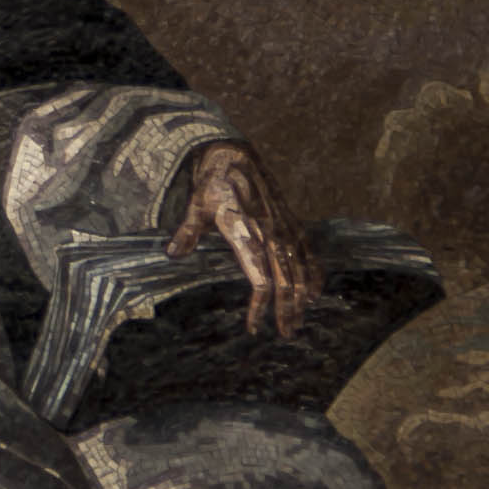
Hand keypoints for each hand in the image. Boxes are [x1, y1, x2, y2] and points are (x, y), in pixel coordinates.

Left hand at [168, 140, 313, 339]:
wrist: (235, 154)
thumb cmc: (214, 182)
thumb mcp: (196, 205)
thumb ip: (188, 231)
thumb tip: (173, 254)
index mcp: (246, 232)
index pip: (259, 278)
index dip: (259, 306)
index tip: (253, 326)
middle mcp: (270, 233)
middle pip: (285, 280)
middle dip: (286, 310)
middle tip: (285, 334)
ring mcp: (284, 228)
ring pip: (300, 270)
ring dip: (301, 298)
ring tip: (298, 322)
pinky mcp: (291, 222)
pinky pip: (308, 252)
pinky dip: (313, 273)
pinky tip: (315, 293)